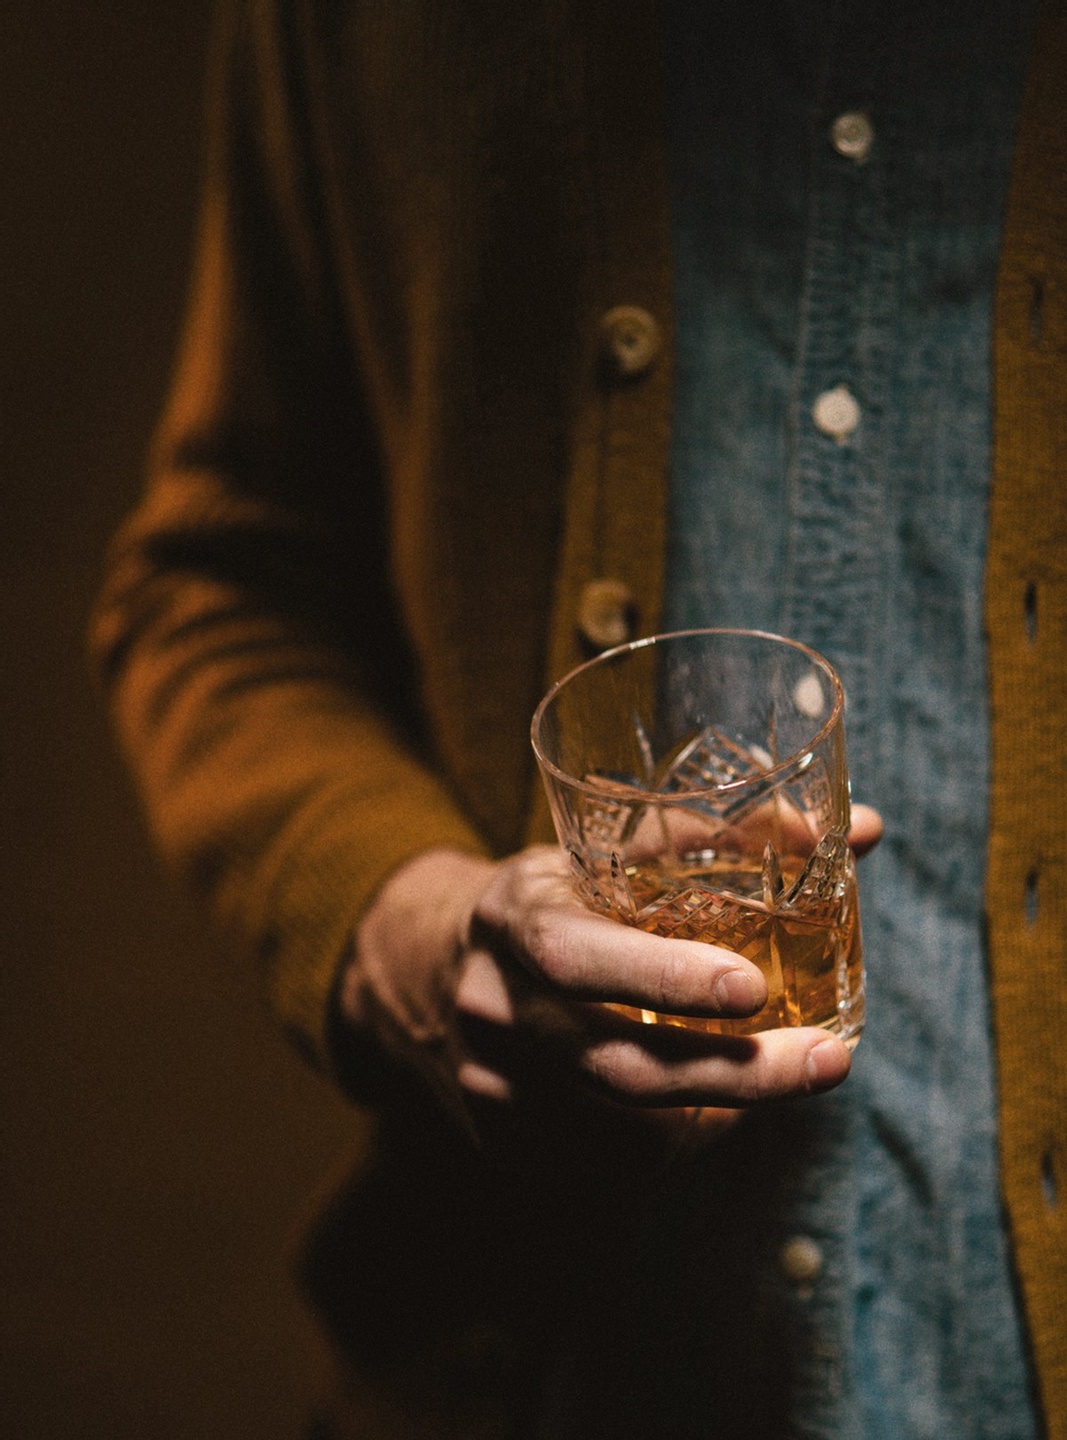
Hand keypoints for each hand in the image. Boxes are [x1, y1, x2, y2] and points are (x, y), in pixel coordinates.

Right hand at [344, 805, 881, 1161]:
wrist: (427, 968)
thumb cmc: (551, 897)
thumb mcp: (606, 850)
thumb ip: (725, 836)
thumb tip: (865, 829)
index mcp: (511, 916)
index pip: (574, 955)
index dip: (660, 974)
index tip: (752, 986)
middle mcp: (491, 1006)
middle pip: (614, 1066)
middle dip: (735, 1073)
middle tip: (827, 1060)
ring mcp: (490, 1085)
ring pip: (622, 1127)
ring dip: (720, 1109)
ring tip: (787, 1075)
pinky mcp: (502, 1139)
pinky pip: (608, 1160)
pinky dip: (677, 1137)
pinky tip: (714, 1105)